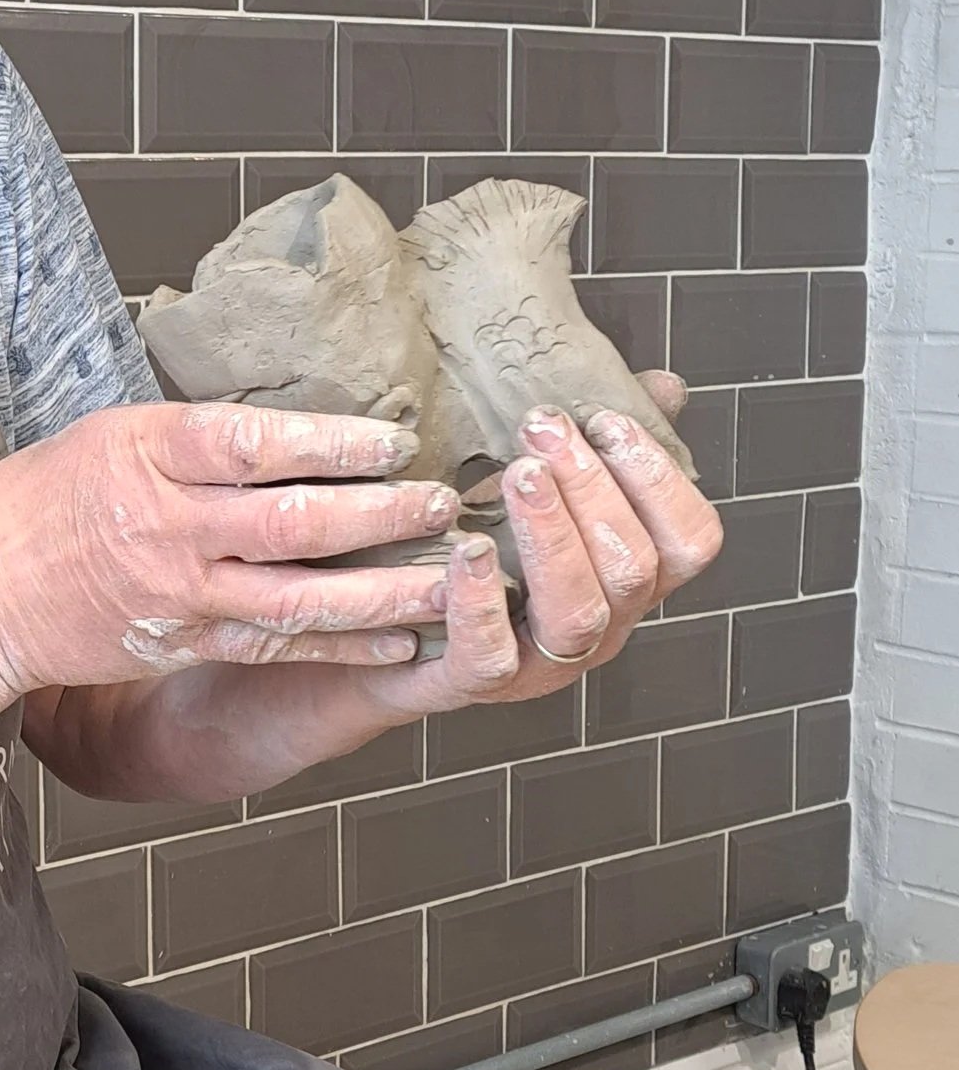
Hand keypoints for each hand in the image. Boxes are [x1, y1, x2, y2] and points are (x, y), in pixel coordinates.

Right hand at [0, 399, 464, 702]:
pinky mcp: (184, 641)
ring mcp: (179, 593)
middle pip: (292, 520)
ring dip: (383, 587)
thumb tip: (288, 426)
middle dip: (380, 513)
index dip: (332, 442)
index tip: (393, 439)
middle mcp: (168, 527)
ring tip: (448, 574)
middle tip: (444, 501)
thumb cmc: (39, 501)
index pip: (252, 443)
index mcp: (146, 455)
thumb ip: (194, 437)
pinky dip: (343, 642)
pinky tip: (398, 636)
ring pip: (300, 595)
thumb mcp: (109, 434)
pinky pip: (278, 644)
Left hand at [343, 370, 723, 719]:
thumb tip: (664, 385)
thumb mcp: (538, 489)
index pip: (689, 541)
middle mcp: (599, 626)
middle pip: (633, 567)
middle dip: (592, 487)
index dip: (660, 479)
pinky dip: (481, 603)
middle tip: (542, 424)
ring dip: (553, 535)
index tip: (606, 418)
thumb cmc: (473, 551)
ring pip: (577, 613)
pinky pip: (491, 656)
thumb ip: (602, 445)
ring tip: (519, 473)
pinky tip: (466, 550)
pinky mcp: (471, 684)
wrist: (379, 632)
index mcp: (626, 575)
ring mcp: (540, 664)